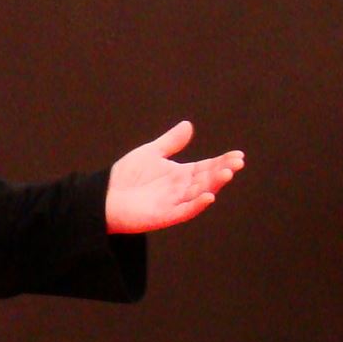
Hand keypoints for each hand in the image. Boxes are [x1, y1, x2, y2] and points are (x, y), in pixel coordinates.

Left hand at [105, 121, 244, 233]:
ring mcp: (174, 203)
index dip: (222, 161)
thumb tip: (188, 125)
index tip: (238, 154)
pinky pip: (184, 211)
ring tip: (227, 173)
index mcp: (181, 175)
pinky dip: (197, 205)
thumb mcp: (151, 153)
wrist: (103, 197)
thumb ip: (171, 142)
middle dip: (222, 171)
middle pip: (207, 179)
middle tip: (237, 162)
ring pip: (199, 194)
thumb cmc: (126, 177)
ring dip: (214, 185)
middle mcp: (181, 190)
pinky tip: (208, 196)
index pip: (207, 167)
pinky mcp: (164, 216)